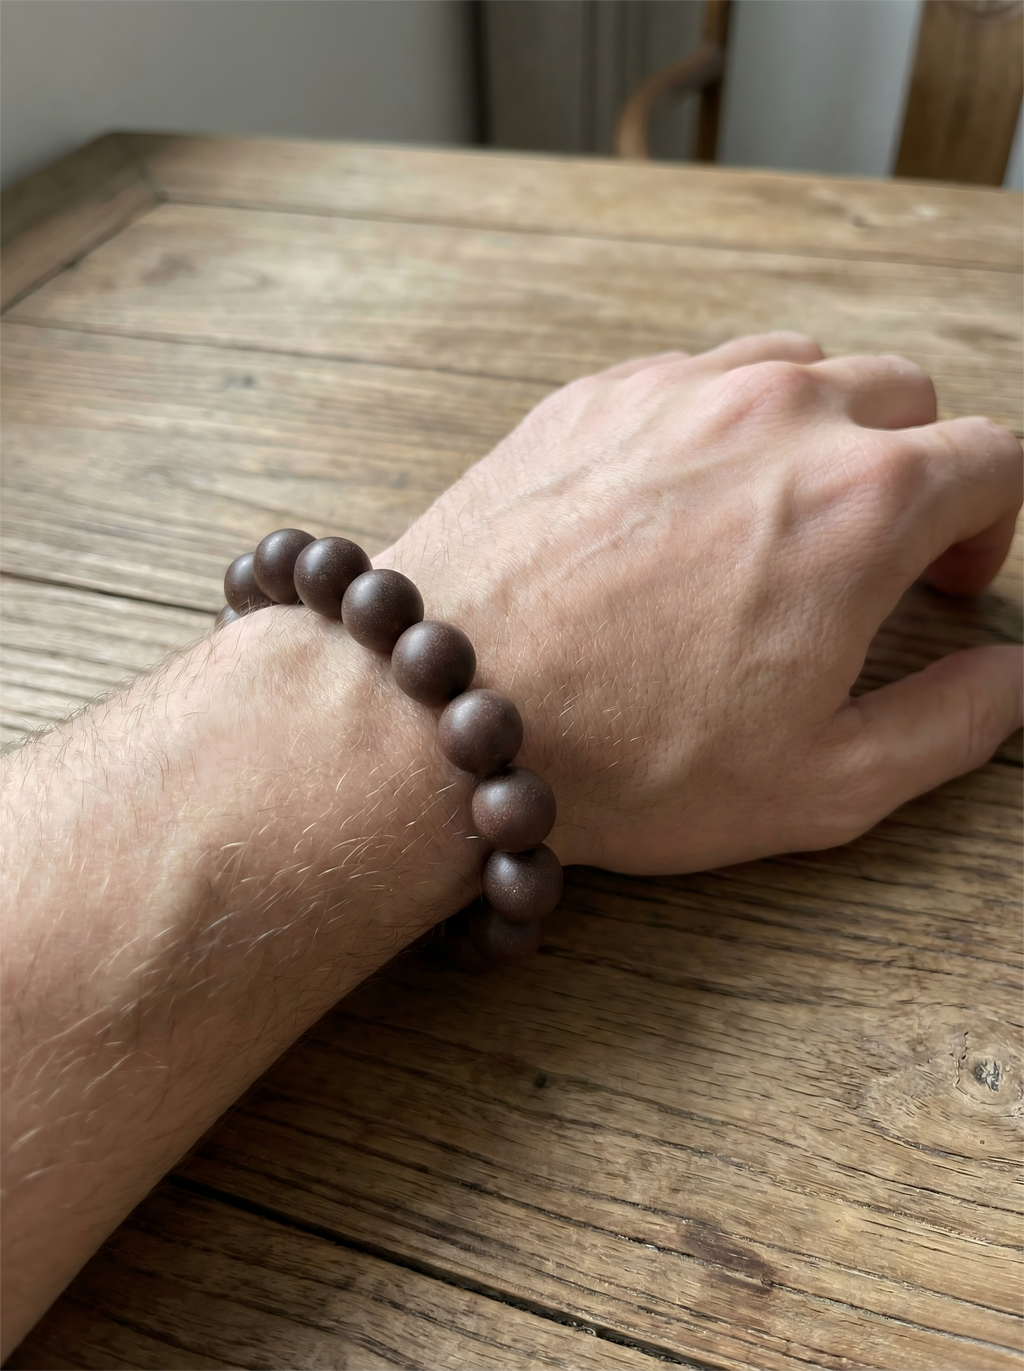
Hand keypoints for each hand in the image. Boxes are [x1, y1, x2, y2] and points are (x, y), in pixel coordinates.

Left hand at [383, 333, 1023, 873]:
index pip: (993, 454)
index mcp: (863, 499)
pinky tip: (678, 503)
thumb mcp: (823, 781)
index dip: (995, 521)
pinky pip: (692, 378)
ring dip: (819, 432)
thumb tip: (1018, 681)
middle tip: (875, 555)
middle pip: (903, 394)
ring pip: (798, 367)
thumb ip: (951, 723)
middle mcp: (779, 413)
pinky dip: (718, 424)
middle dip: (917, 467)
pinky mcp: (590, 396)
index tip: (952, 581)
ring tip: (779, 521)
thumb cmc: (629, 757)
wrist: (442, 713)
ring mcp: (676, 391)